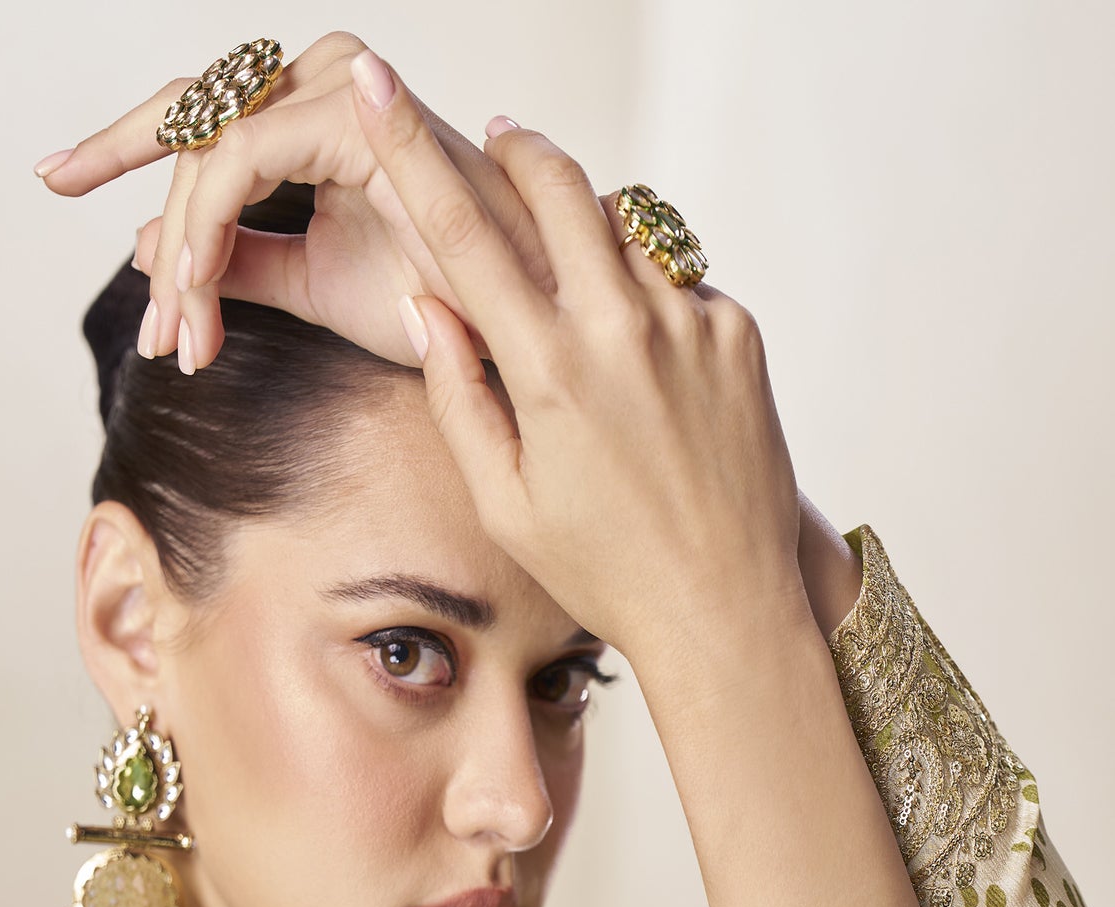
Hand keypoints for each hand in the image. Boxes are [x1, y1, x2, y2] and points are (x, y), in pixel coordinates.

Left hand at [34, 32, 551, 370]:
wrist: (511, 324)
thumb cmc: (435, 300)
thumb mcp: (308, 283)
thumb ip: (235, 260)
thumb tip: (150, 249)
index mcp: (314, 114)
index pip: (200, 115)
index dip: (119, 147)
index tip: (57, 181)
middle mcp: (324, 83)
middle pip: (190, 112)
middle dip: (122, 177)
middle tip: (116, 291)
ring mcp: (339, 87)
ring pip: (208, 144)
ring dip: (181, 250)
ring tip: (180, 338)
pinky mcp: (350, 112)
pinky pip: (241, 158)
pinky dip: (208, 229)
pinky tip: (195, 298)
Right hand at [348, 59, 811, 714]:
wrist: (726, 606)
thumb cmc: (603, 571)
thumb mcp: (505, 503)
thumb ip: (459, 396)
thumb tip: (427, 305)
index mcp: (550, 371)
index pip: (463, 231)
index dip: (411, 149)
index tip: (380, 88)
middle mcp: (623, 328)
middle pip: (556, 182)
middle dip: (516, 148)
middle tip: (495, 138)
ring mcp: (691, 321)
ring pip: (621, 224)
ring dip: (586, 226)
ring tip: (571, 279)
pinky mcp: (738, 330)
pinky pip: (676, 279)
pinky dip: (645, 293)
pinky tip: (639, 357)